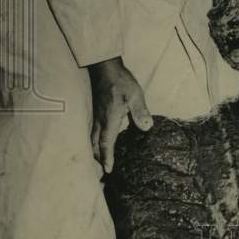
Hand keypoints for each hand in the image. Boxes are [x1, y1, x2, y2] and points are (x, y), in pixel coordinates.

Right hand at [88, 56, 152, 173]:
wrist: (105, 68)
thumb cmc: (121, 81)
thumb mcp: (135, 95)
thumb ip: (140, 112)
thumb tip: (146, 128)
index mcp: (109, 119)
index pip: (106, 143)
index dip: (107, 157)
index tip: (108, 170)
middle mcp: (100, 121)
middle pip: (95, 144)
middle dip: (99, 158)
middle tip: (104, 168)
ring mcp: (96, 116)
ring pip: (92, 138)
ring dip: (95, 150)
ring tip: (101, 159)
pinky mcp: (96, 112)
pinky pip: (93, 131)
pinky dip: (95, 140)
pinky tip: (101, 141)